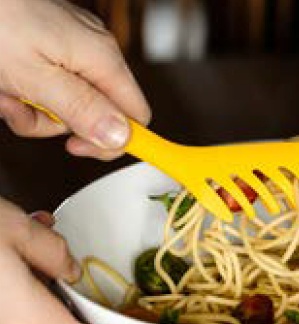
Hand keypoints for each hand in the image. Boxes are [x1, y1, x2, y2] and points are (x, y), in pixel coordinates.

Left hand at [0, 0, 149, 159]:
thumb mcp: (36, 78)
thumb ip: (82, 110)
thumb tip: (121, 137)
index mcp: (102, 59)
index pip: (137, 117)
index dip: (116, 139)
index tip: (85, 148)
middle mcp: (95, 55)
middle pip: (99, 116)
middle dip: (60, 125)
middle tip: (29, 114)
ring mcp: (75, 52)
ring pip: (71, 108)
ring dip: (36, 113)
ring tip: (9, 94)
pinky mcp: (55, 52)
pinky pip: (54, 91)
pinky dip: (30, 97)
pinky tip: (9, 86)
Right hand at [0, 199, 164, 323]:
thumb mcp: (14, 228)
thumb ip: (53, 253)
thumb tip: (66, 270)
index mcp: (28, 321)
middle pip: (51, 318)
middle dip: (48, 285)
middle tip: (34, 246)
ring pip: (21, 312)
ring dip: (21, 281)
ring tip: (5, 244)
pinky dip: (2, 288)